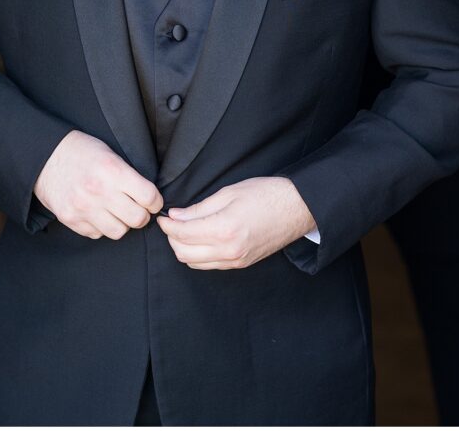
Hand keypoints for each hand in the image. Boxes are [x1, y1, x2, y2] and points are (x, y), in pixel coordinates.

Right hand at [34, 130, 163, 239]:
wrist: (44, 156)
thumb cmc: (81, 151)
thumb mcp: (109, 153)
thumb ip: (128, 175)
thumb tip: (149, 197)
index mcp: (112, 170)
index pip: (149, 197)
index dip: (156, 202)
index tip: (154, 202)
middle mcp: (99, 192)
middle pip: (137, 219)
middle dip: (142, 215)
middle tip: (138, 209)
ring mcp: (84, 208)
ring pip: (118, 231)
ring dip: (122, 224)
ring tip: (118, 213)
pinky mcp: (71, 219)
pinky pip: (97, 234)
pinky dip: (101, 227)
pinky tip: (98, 214)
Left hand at [157, 177, 315, 269]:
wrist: (296, 208)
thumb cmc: (265, 194)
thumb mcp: (229, 193)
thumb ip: (199, 208)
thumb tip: (175, 216)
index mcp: (224, 229)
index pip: (182, 234)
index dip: (167, 225)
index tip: (163, 216)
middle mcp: (228, 250)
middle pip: (183, 254)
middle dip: (172, 238)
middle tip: (171, 222)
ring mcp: (235, 261)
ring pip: (194, 263)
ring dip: (183, 248)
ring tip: (184, 230)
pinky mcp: (241, 264)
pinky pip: (210, 265)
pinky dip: (198, 255)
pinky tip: (199, 239)